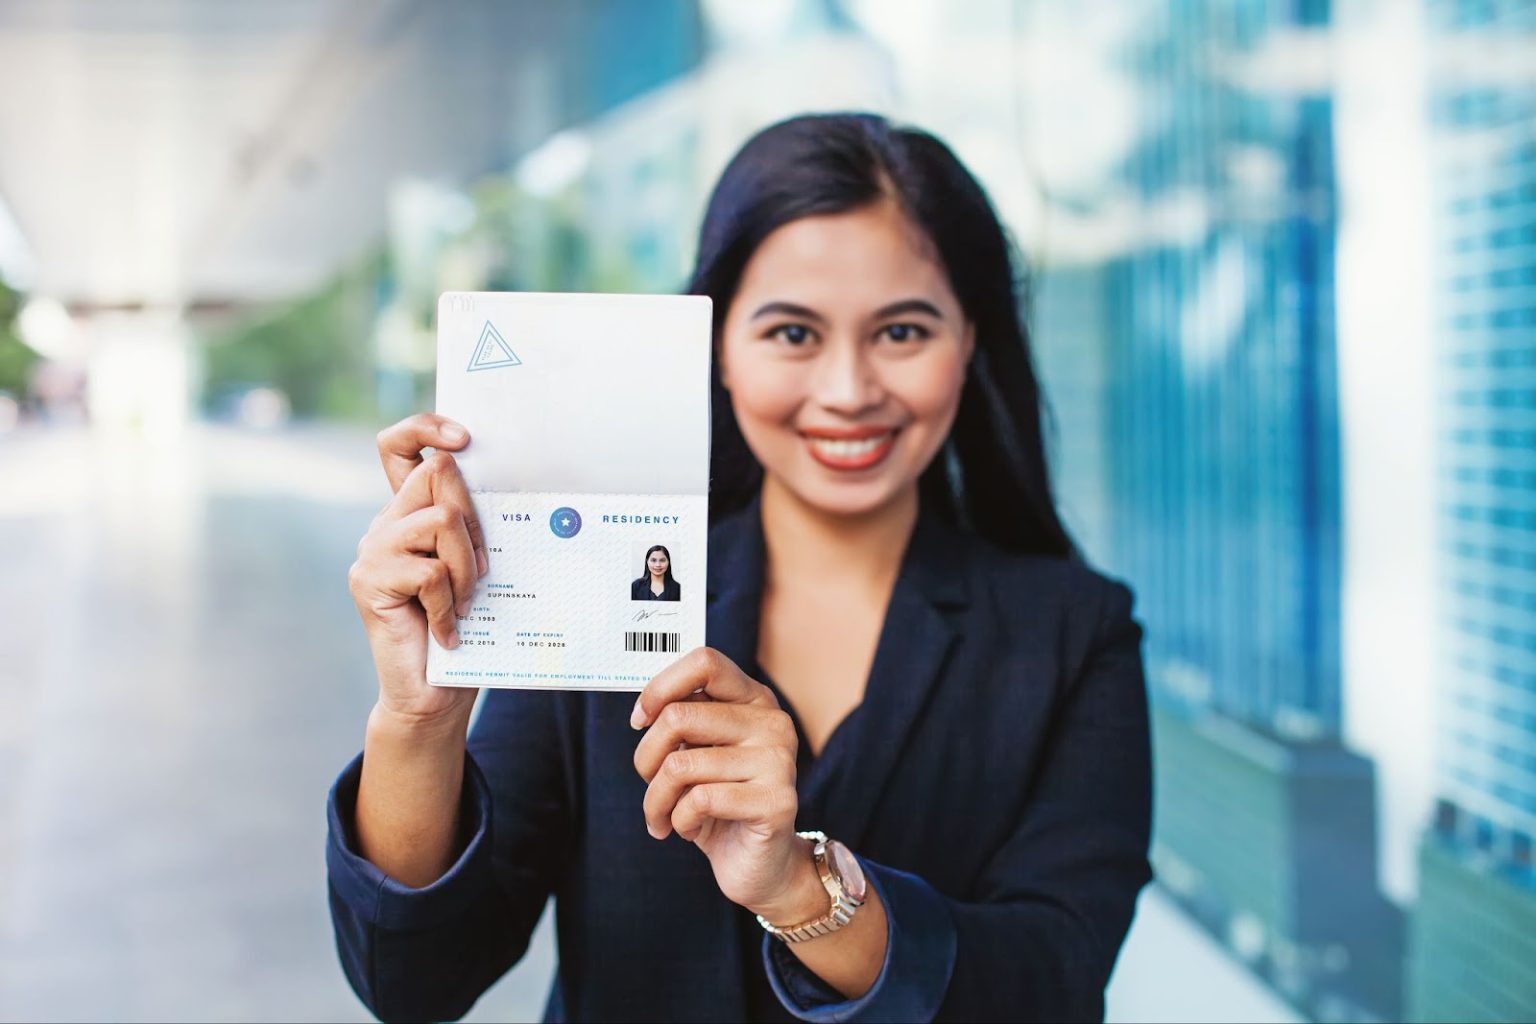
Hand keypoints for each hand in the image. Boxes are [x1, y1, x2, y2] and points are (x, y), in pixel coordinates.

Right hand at [347, 413, 486, 728]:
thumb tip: (507, 486)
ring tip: (466, 603)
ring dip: (468, 567)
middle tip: (480, 571)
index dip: (425, 428)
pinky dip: (451, 605)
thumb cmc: (466, 628)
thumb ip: (472, 527)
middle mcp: (385, 524)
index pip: (399, 446)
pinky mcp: (368, 581)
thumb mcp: (475, 567)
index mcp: (410, 512)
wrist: (433, 692)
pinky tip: (449, 631)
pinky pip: (430, 572)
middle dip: (474, 520)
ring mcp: (373, 551)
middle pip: (436, 475)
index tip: (464, 438)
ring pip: (441, 520)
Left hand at [631, 648, 821, 920]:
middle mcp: (772, 722)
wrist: (759, 866)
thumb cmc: (719, 804)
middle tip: (650, 784)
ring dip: (656, 800)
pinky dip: (679, 821)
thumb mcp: (698, 753)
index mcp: (754, 700)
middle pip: (679, 717)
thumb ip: (682, 722)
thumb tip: (645, 711)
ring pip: (681, 765)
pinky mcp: (777, 801)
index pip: (705, 662)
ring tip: (663, 817)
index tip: (641, 720)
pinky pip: (699, 800)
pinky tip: (690, 830)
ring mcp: (779, 761)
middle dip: (646, 758)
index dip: (661, 687)